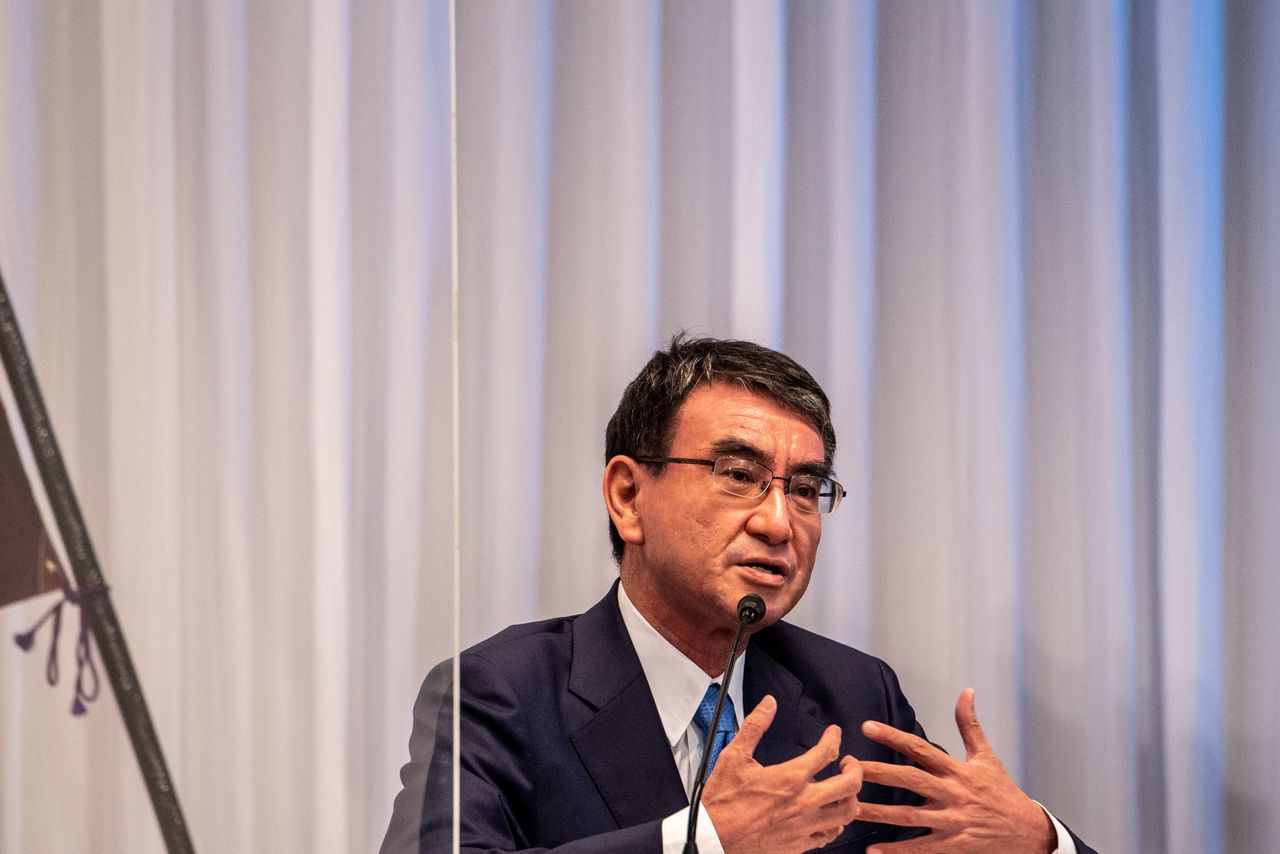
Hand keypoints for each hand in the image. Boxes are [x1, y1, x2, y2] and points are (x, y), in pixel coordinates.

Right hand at [702, 694, 862, 853]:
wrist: (713, 838)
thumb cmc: (723, 801)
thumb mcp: (734, 756)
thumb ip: (755, 726)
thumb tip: (769, 705)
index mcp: (790, 778)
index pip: (826, 752)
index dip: (834, 738)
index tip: (833, 734)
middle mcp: (804, 803)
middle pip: (850, 784)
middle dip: (855, 769)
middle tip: (849, 763)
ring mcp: (805, 826)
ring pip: (846, 812)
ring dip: (850, 797)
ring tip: (845, 789)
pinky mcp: (800, 845)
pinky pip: (831, 835)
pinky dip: (836, 823)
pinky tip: (831, 816)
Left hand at [857, 688, 1054, 852]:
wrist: (1028, 832)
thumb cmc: (1002, 792)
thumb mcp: (987, 756)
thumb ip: (970, 724)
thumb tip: (966, 691)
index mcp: (956, 770)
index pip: (920, 749)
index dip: (893, 737)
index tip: (867, 727)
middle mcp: (951, 794)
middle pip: (910, 780)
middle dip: (878, 772)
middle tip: (849, 766)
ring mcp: (951, 821)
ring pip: (909, 816)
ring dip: (878, 813)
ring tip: (850, 807)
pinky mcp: (953, 845)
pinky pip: (920, 848)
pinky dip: (896, 851)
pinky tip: (872, 850)